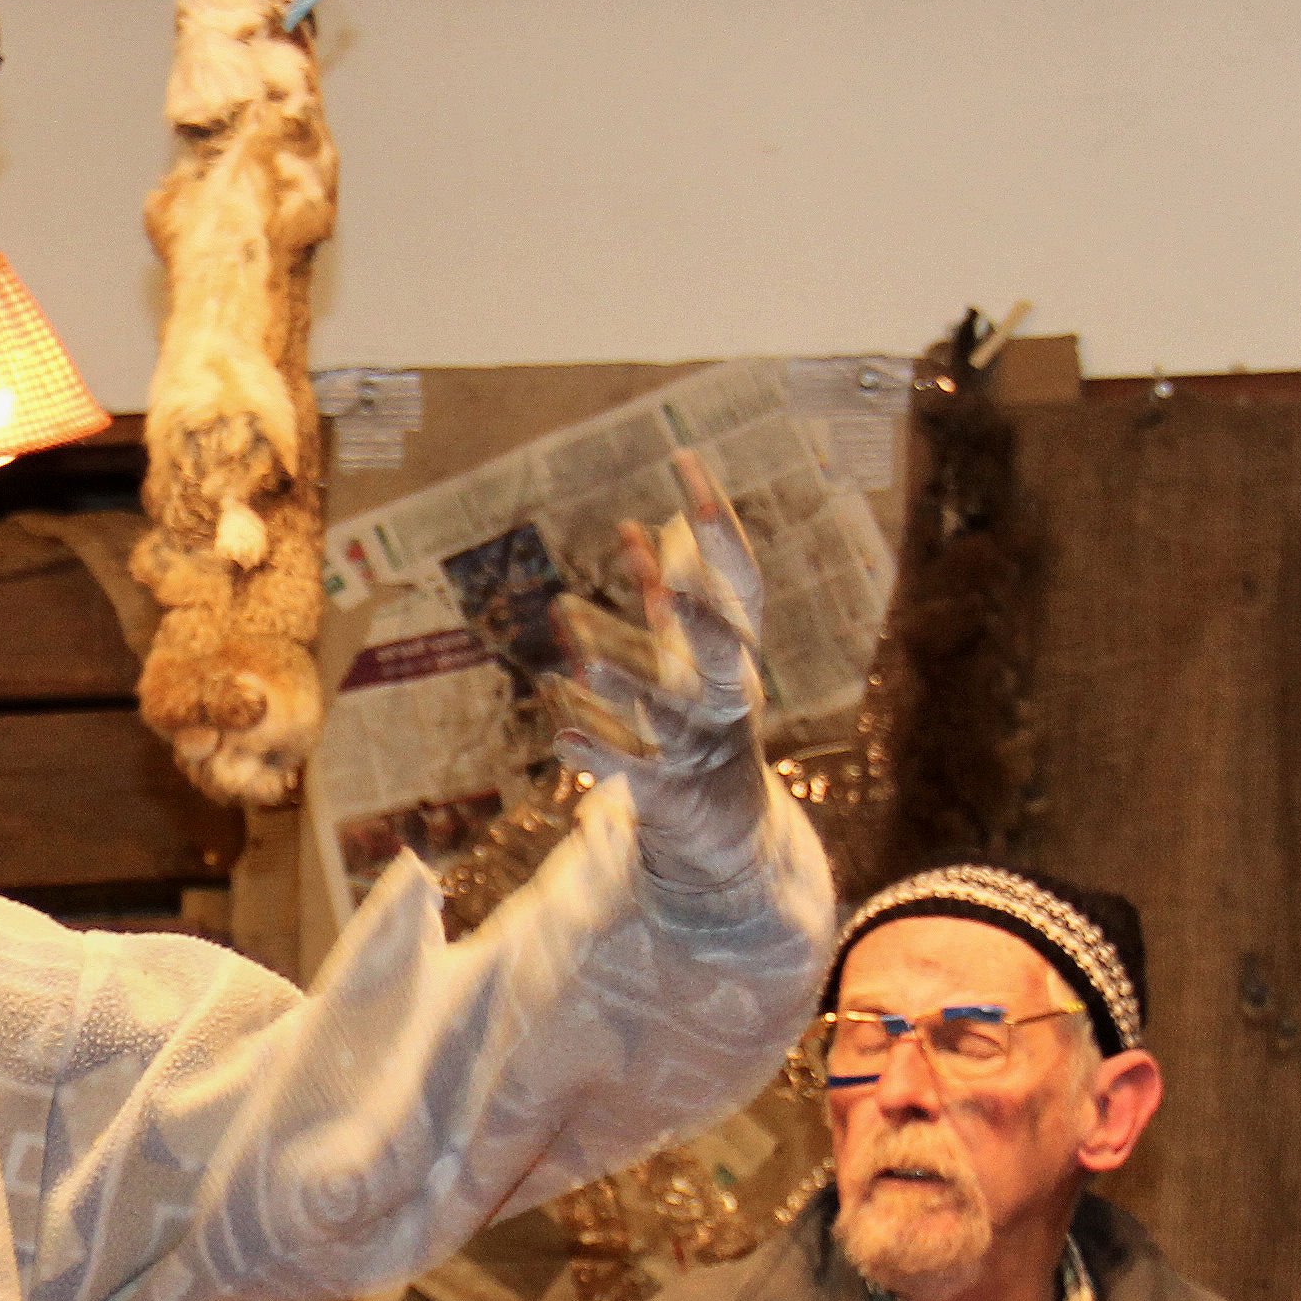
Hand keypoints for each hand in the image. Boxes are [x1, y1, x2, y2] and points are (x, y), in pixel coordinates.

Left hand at [558, 444, 775, 909]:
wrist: (725, 836)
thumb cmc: (706, 728)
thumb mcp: (695, 659)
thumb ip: (675, 594)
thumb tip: (654, 526)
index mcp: (739, 654)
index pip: (742, 579)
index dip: (722, 524)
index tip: (688, 464)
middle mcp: (731, 698)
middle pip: (724, 652)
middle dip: (698, 617)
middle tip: (663, 585)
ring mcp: (702, 748)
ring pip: (666, 713)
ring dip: (625, 682)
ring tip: (579, 656)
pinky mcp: (669, 794)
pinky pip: (631, 769)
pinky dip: (597, 749)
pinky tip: (558, 731)